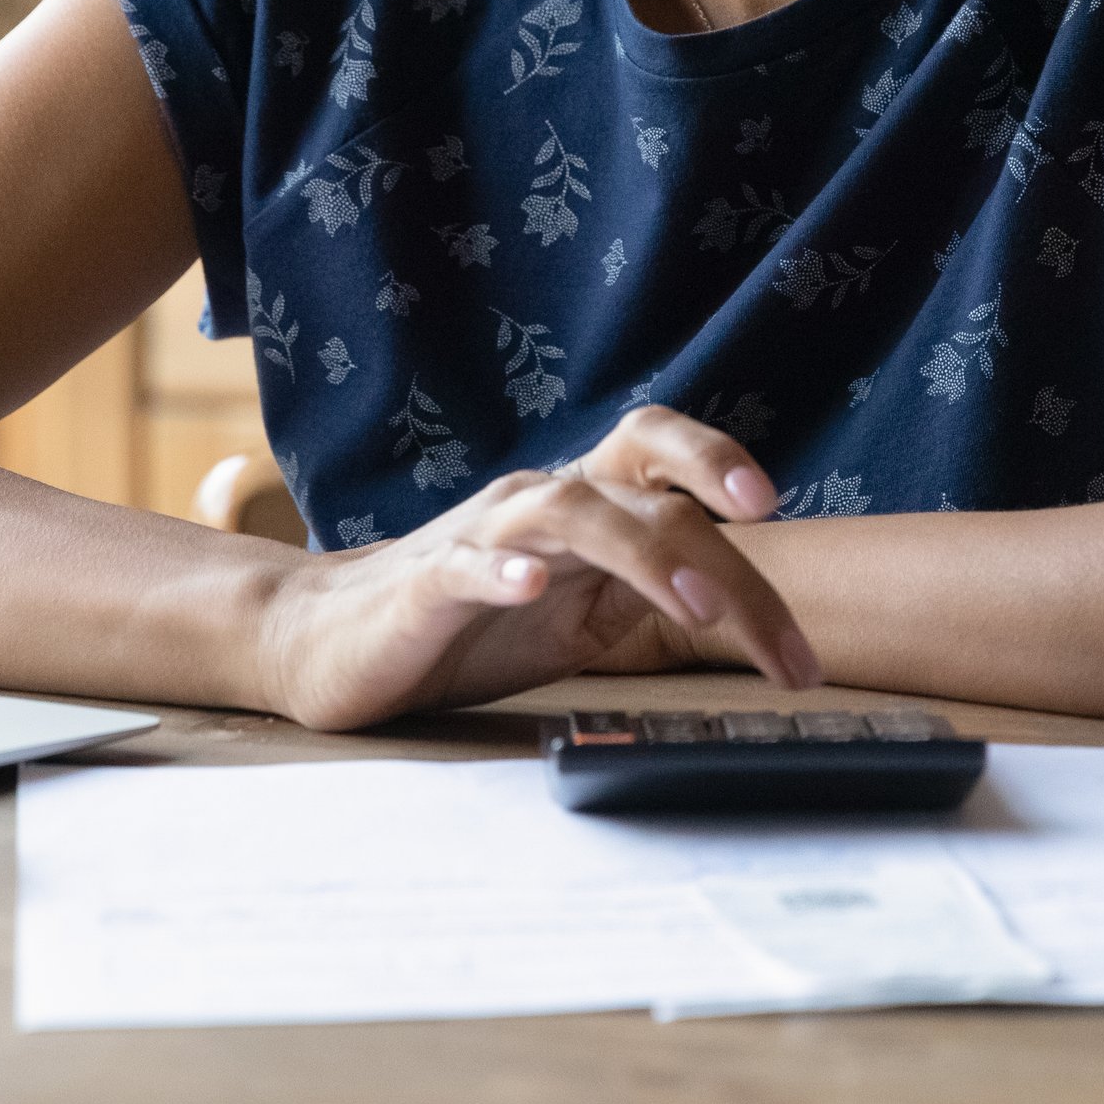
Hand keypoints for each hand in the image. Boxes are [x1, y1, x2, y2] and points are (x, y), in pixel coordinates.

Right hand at [249, 406, 819, 731]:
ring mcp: (481, 538)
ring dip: (645, 554)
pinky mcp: (425, 587)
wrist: (331, 643)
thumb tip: (739, 596)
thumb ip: (648, 593)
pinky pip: (466, 566)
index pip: (658, 460)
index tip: (772, 504)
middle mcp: (538, 503)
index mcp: (582, 505)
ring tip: (700, 604)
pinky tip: (531, 587)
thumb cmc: (466, 630)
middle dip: (715, 526)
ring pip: (571, 511)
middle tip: (768, 542)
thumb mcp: (580, 614)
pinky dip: (502, 572)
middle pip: (638, 480)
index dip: (715, 461)